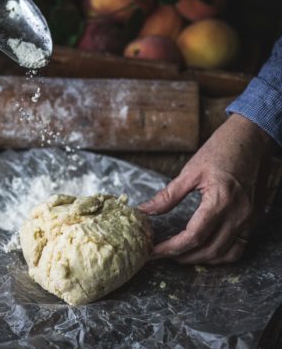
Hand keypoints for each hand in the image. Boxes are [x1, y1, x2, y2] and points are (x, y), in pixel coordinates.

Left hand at [139, 114, 273, 264]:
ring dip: (201, 259)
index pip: (193, 236)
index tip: (153, 251)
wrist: (248, 140)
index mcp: (220, 200)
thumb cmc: (220, 150)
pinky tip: (204, 250)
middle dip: (182, 257)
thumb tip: (145, 211)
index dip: (170, 248)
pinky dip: (220, 255)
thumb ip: (168, 196)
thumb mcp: (190, 171)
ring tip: (179, 255)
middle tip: (161, 254)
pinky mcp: (253, 219)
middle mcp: (238, 214)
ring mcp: (249, 219)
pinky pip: (239, 248)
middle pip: (208, 249)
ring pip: (224, 254)